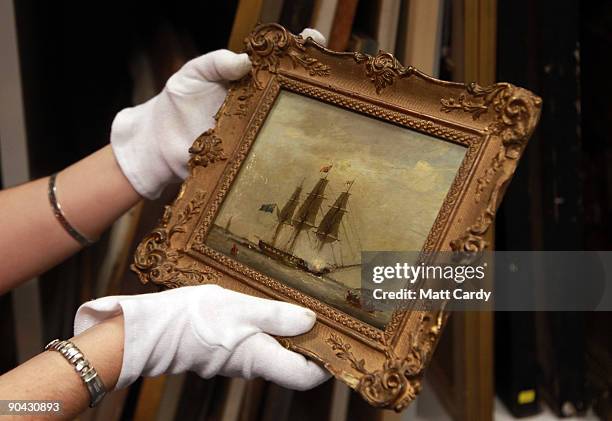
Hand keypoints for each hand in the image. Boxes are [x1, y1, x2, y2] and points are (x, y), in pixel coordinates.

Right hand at [74, 285, 329, 389]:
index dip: (327, 364)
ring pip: (273, 350)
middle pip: (292, 362)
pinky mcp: (224, 349)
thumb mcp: (240, 308)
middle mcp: (253, 365)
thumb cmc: (195, 319)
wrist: (151, 329)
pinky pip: (254, 342)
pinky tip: (265, 304)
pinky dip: (266, 327)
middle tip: (323, 313)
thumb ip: (276, 315)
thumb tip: (311, 321)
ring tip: (298, 303)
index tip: (339, 342)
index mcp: (261, 358)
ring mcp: (237, 359)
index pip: (306, 376)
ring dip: (287, 331)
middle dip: (310, 342)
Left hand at [111, 28, 325, 198]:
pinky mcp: (253, 154)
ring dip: (309, 114)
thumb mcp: (193, 73)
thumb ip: (216, 63)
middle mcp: (260, 103)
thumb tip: (245, 61)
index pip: (279, 59)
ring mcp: (258, 129)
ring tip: (326, 105)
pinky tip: (307, 144)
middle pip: (294, 90)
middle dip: (314, 80)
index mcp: (248, 78)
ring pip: (290, 121)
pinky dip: (291, 148)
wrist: (159, 144)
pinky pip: (274, 150)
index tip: (314, 39)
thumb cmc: (178, 102)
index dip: (299, 48)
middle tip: (329, 73)